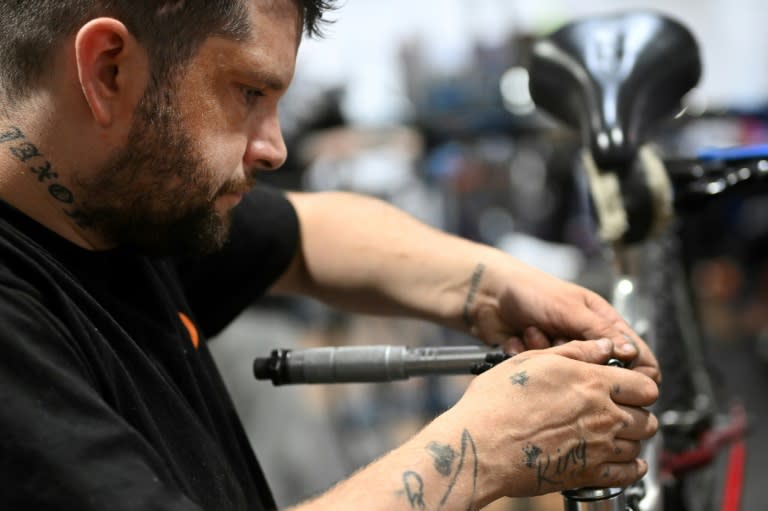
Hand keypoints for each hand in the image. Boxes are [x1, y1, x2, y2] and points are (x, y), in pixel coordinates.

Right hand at [437, 339, 658, 504]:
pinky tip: (623, 462)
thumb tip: (603, 346)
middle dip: (638, 413)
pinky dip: (630, 469)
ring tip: (616, 434)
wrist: (480, 445)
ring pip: (638, 446)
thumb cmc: (496, 402)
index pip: (645, 385)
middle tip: (623, 411)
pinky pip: (627, 475)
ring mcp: (597, 448)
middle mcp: (602, 416)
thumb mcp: (531, 361)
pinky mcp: (587, 475)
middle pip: (647, 418)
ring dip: (631, 440)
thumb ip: (574, 352)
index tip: (629, 387)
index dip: (639, 385)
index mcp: (591, 383)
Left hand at [470, 261, 659, 381]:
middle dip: (579, 361)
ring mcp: (562, 352)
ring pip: (570, 375)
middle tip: (559, 341)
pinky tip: (518, 338)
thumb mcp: (569, 308)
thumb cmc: (531, 290)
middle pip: (601, 372)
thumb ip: (600, 332)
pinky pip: (543, 376)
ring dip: (548, 355)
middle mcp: (586, 340)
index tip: (620, 383)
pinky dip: (529, 357)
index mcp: (603, 323)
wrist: (487, 293)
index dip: (634, 373)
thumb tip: (631, 354)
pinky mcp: (540, 364)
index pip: (637, 357)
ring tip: (533, 332)